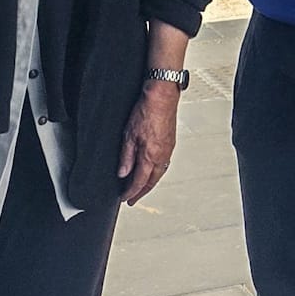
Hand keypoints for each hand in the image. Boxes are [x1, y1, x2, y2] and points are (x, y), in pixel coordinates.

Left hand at [118, 81, 180, 203]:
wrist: (162, 96)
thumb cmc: (146, 111)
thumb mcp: (128, 136)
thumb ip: (126, 157)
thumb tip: (123, 172)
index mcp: (150, 156)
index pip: (139, 181)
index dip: (130, 192)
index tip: (124, 198)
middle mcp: (162, 156)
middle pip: (151, 181)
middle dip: (141, 192)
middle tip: (133, 199)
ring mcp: (168, 149)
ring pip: (159, 173)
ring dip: (150, 183)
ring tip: (143, 187)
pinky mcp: (171, 142)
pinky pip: (164, 163)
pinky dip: (157, 172)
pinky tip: (154, 169)